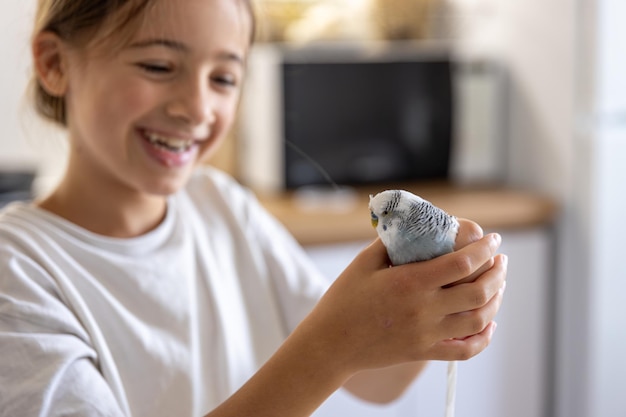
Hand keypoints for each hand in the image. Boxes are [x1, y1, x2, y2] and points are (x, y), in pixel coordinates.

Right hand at [304, 227, 506, 374]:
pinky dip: (484, 338)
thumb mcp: (363, 263)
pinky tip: (489, 323)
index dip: (484, 249)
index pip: (462, 262)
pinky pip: (465, 350)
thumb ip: (391, 243)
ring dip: (496, 300)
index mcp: (410, 283)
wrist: (331, 343)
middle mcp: (424, 310)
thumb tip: (413, 226)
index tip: (494, 239)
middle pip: (478, 291)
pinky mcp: (424, 353)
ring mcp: (426, 335)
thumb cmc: (344, 299)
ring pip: (478, 320)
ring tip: (498, 285)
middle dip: (497, 272)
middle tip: (500, 260)